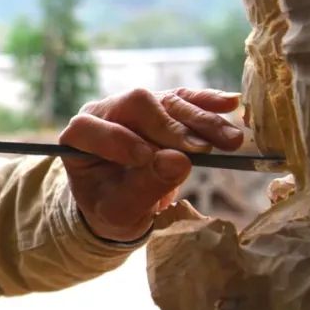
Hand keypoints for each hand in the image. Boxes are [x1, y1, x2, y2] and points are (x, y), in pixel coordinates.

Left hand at [58, 87, 243, 241]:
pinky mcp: (162, 106)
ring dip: (201, 120)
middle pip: (136, 104)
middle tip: (200, 151)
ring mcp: (135, 107)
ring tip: (230, 141)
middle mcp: (105, 113)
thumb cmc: (113, 207)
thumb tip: (178, 161)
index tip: (146, 158)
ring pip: (167, 102)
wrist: (124, 202)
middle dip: (170, 127)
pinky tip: (231, 103)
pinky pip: (186, 98)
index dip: (117, 139)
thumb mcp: (120, 211)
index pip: (88, 127)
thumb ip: (142, 188)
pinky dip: (208, 102)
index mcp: (78, 139)